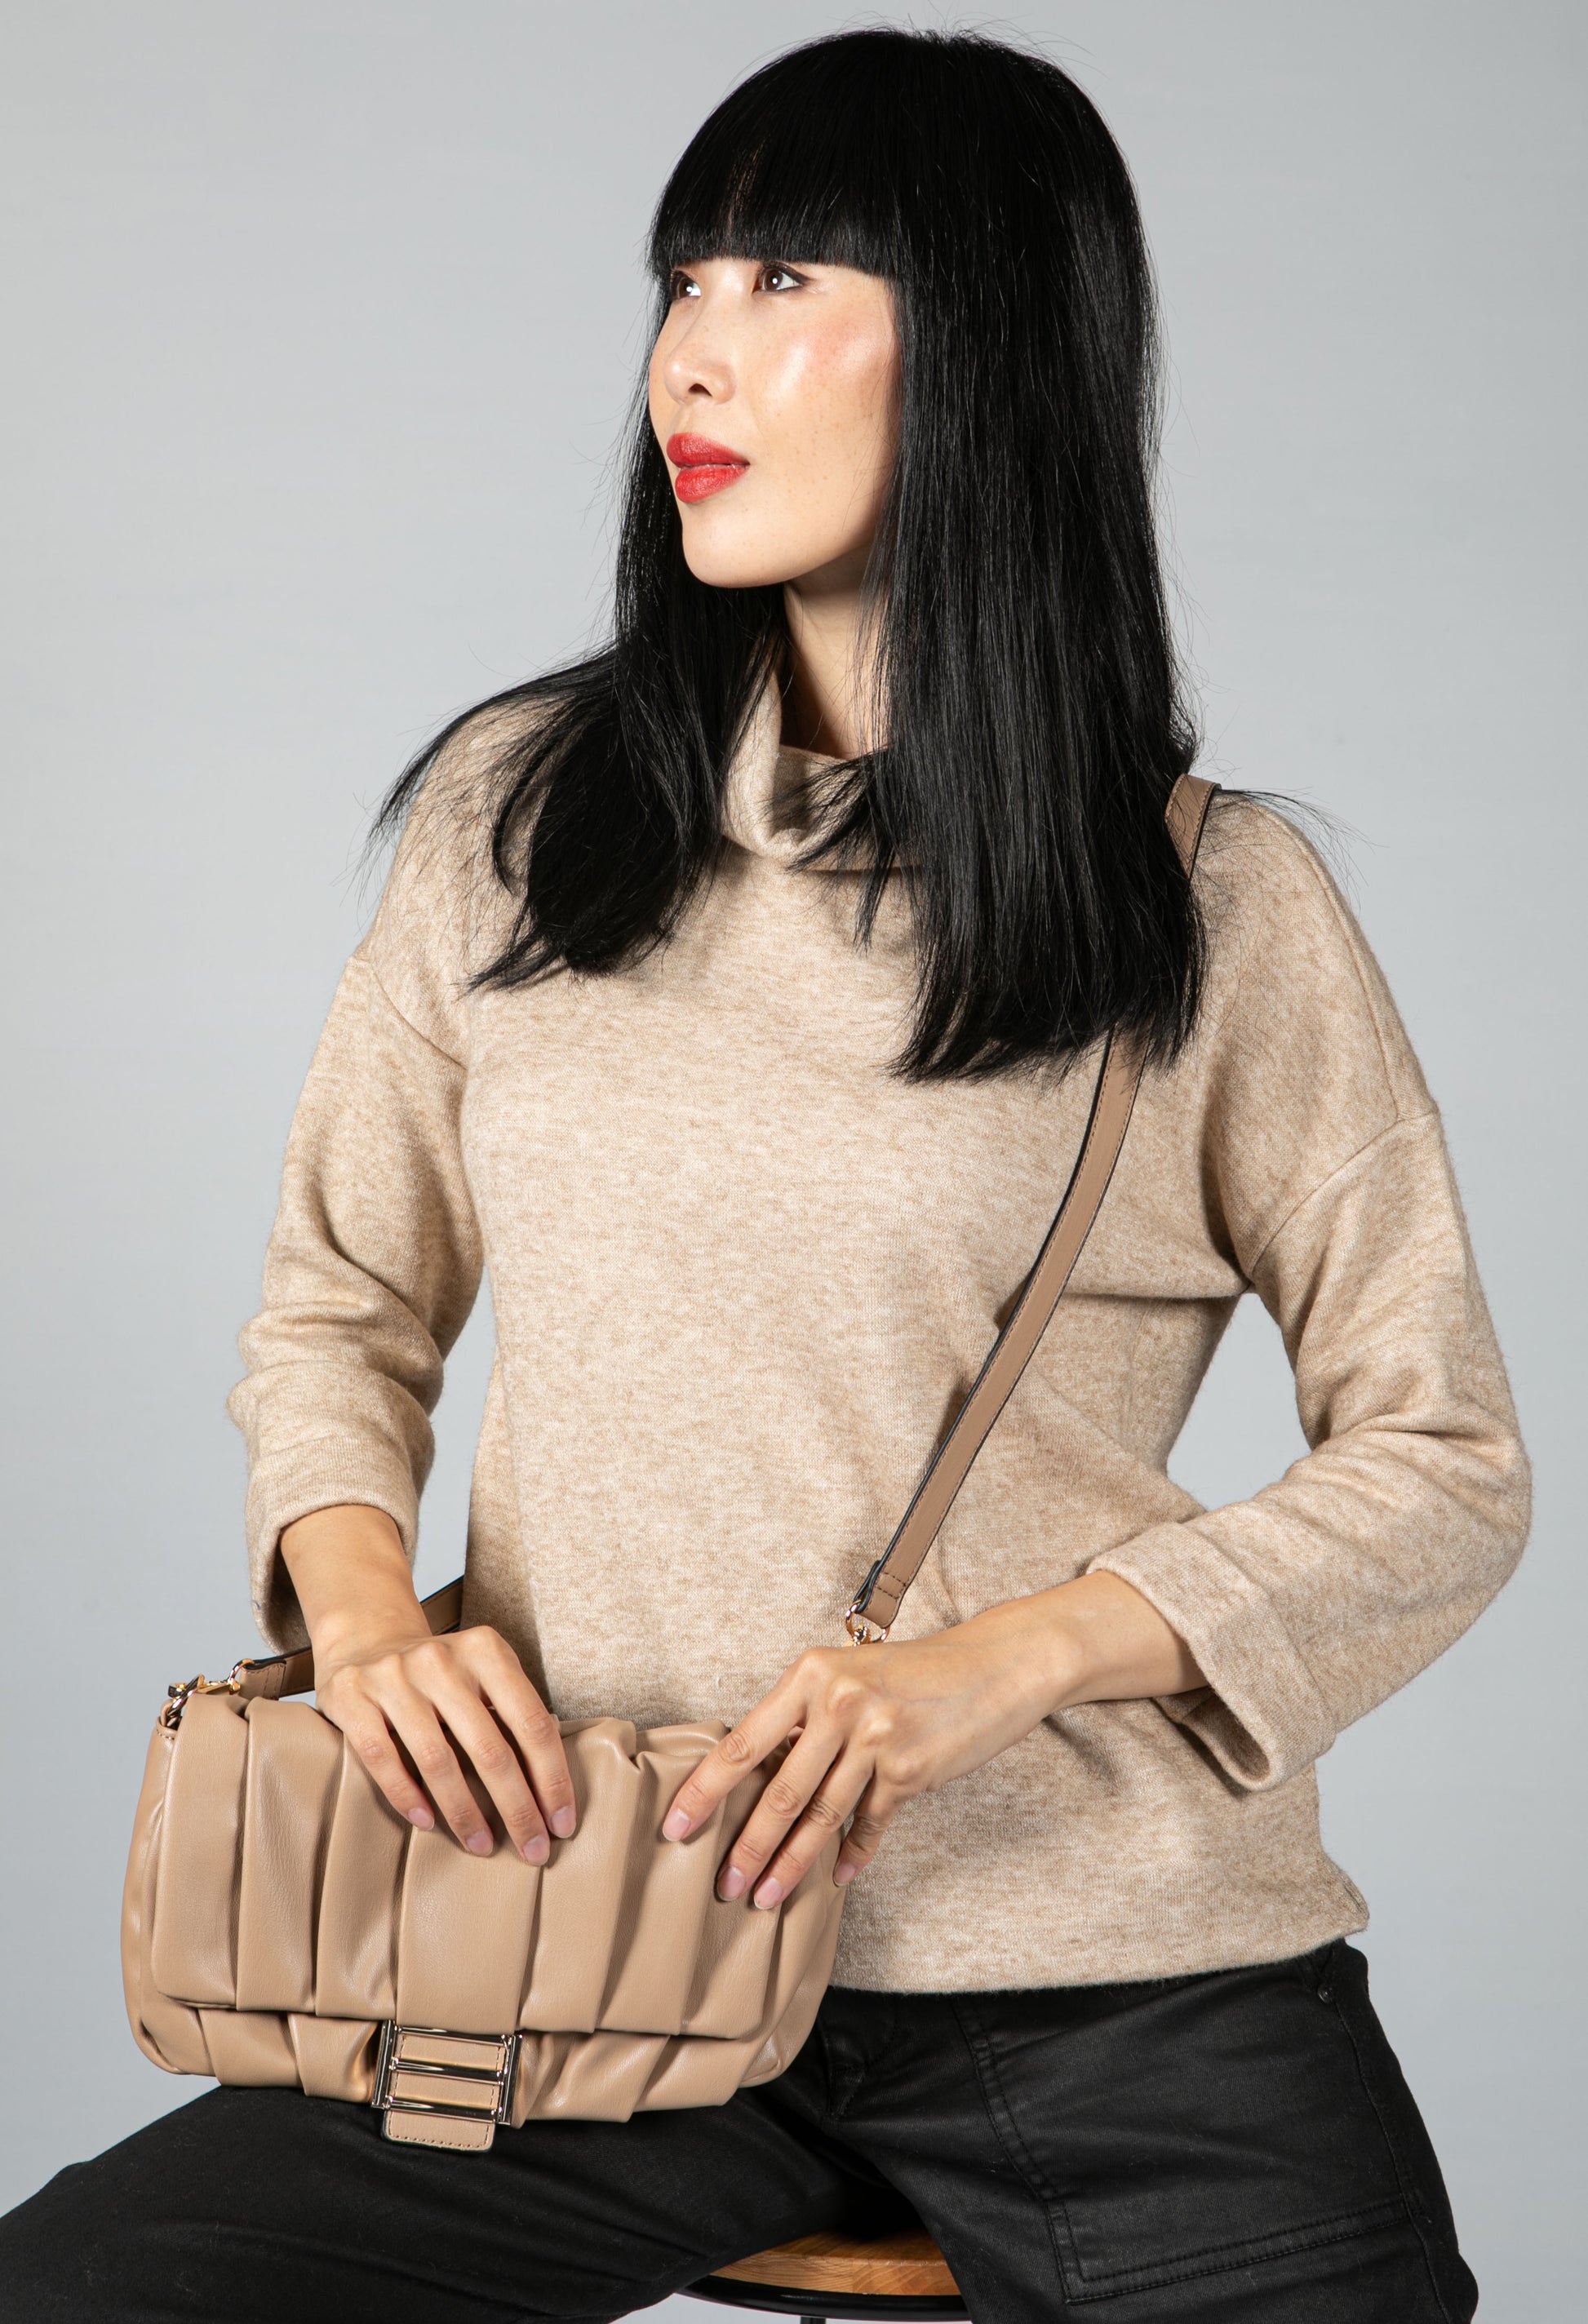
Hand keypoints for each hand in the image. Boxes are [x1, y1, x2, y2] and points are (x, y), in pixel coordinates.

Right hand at [280, 1504, 575, 1862]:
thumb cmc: (441, 1673)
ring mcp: (393, 1676)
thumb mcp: (483, 1672)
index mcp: (485, 1650)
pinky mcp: (351, 1697)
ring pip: (437, 1760)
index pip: (532, 1723)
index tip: (562, 1824)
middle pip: (490, 1749)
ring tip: (482, 1846)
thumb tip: (553, 1786)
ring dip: (465, 1813)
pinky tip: (428, 1824)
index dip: (552, 1779)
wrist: (365, 1637)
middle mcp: (441, 1659)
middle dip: (517, 1809)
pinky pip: (382, 1758)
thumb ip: (513, 1712)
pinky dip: (407, 1796)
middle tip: (533, 1850)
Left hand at [660, 1571, 1201, 1906]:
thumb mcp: (850, 1676)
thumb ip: (806, 1718)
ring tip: (765, 1898)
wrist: (993, 1666)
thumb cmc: (914, 1672)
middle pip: (779, 1791)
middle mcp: (839, 1704)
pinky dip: (853, 1853)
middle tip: (722, 1885)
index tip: (675, 1825)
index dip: (704, 1790)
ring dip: (791, 1864)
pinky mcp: (910, 1770)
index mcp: (811, 1675)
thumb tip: (757, 1773)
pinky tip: (837, 1878)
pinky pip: (869, 1823)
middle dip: (746, 1845)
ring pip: (821, 1816)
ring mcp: (877, 1739)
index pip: (743, 1742)